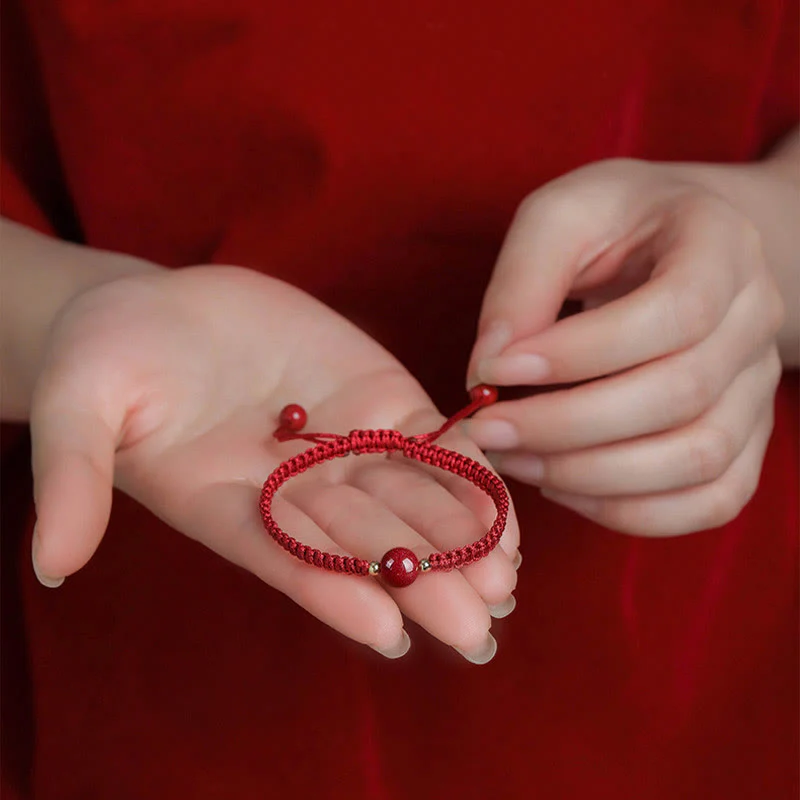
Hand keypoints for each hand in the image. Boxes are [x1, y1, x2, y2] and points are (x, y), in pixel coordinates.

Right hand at [31, 265, 518, 661]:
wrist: (160, 311)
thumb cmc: (108, 359)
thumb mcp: (77, 408)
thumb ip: (73, 477)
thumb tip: (50, 563)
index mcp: (228, 506)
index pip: (285, 558)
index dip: (332, 591)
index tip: (385, 630)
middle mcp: (294, 490)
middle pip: (363, 542)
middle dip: (420, 583)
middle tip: (476, 628)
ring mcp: (344, 446)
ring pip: (409, 500)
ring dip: (459, 540)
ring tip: (505, 580)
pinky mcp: (380, 402)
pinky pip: (432, 444)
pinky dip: (468, 474)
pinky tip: (507, 511)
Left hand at [465, 159, 783, 535]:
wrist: (681, 244)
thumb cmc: (615, 226)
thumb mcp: (561, 217)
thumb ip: (522, 280)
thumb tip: (488, 367)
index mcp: (721, 246)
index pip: (673, 312)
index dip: (579, 353)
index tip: (494, 368)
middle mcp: (755, 320)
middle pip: (680, 395)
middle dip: (566, 425)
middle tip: (487, 430)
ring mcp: (757, 386)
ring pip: (696, 459)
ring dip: (590, 476)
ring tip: (513, 460)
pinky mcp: (745, 438)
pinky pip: (709, 501)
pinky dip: (629, 511)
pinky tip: (561, 485)